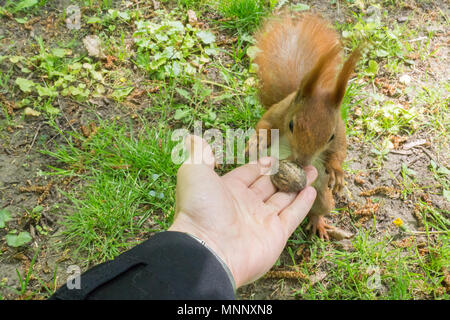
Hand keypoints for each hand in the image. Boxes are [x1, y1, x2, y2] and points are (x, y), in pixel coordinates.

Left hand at [169, 135, 316, 287]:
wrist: (207, 249)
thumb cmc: (199, 207)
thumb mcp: (194, 172)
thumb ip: (198, 153)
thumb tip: (192, 137)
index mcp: (228, 190)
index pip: (249, 174)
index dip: (261, 165)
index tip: (274, 157)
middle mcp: (246, 205)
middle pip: (269, 185)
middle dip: (285, 173)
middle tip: (301, 162)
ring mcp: (261, 221)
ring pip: (284, 199)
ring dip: (298, 184)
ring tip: (313, 171)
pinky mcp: (276, 235)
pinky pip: (292, 216)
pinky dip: (302, 204)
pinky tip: (311, 190)